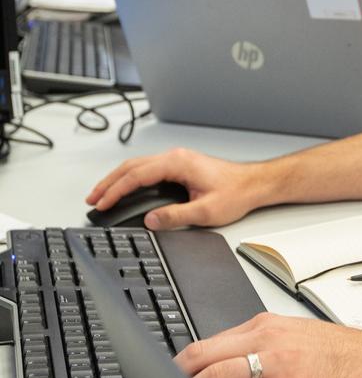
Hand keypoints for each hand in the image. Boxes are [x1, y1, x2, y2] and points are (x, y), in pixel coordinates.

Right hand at [86, 147, 261, 228]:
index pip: (136, 175)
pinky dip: (130, 178)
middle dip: (109, 183)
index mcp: (177, 163)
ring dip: (117, 179)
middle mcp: (174, 157)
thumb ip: (175, 216)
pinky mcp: (179, 166)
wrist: (253, 184)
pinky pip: (147, 169)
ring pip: (137, 166)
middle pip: (131, 167)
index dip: (116, 190)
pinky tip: (125, 188)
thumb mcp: (205, 211)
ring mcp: (176, 160)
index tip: (102, 202)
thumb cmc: (235, 192)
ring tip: (102, 194)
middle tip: (92, 199)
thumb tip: (150, 220)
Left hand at [175, 314, 361, 377]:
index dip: (179, 364)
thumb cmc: (349, 358)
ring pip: (216, 375)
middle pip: (203, 354)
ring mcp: (279, 366)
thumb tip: (234, 371)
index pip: (209, 341)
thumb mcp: (300, 340)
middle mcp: (268, 340)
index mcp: (267, 327)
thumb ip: (266, 350)